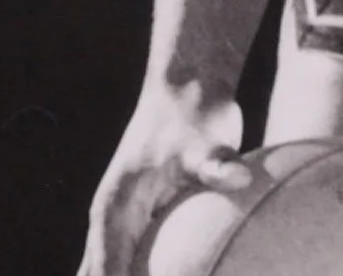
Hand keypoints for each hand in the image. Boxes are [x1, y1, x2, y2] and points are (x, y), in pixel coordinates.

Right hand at [77, 83, 252, 275]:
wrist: (187, 85)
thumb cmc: (192, 111)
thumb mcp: (205, 138)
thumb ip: (216, 163)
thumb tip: (238, 178)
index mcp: (112, 212)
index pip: (104, 275)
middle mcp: (110, 224)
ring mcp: (124, 226)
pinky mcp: (143, 224)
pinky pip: (134, 267)